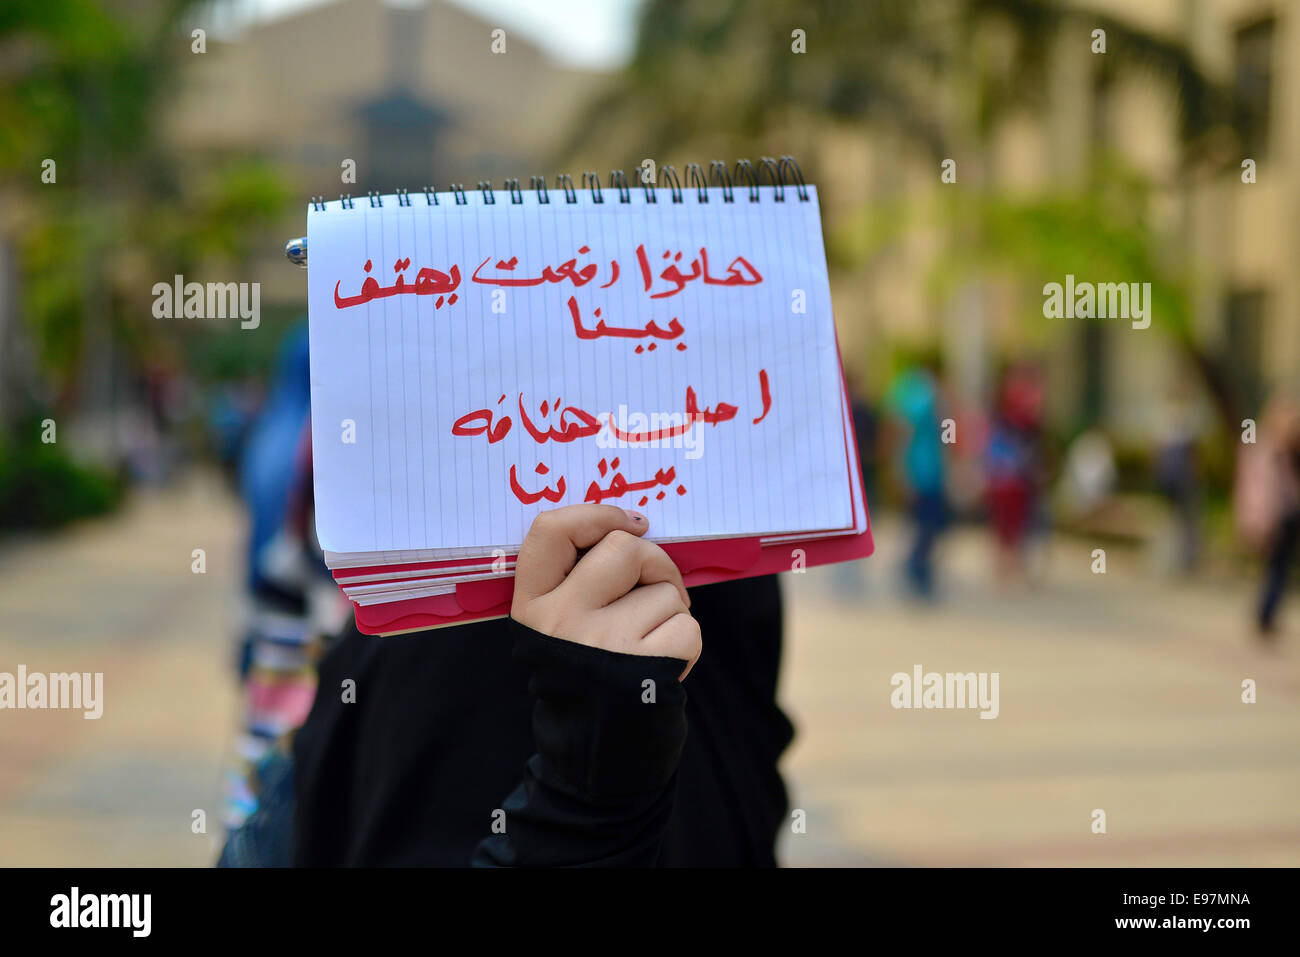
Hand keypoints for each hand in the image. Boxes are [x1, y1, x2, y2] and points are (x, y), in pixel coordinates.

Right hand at [511, 504, 700, 679]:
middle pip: (622, 548)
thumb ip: (579, 580)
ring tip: (650, 643)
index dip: (596, 513)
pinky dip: (685, 643)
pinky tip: (664, 664)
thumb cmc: (587, 675)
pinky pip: (686, 627)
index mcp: (533, 605)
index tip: (630, 523)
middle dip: (656, 562)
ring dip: (670, 613)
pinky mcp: (645, 667)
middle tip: (658, 586)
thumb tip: (634, 528)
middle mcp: (561, 620)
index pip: (551, 531)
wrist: (593, 753)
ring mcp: (603, 643)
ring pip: (663, 591)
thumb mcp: (558, 628)